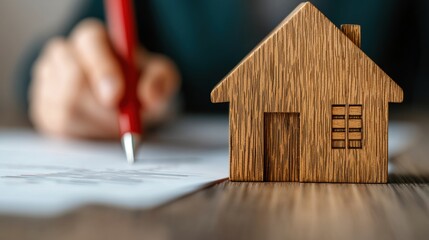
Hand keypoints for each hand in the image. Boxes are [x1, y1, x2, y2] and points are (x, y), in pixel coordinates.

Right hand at [29, 19, 179, 138]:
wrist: (123, 105)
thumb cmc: (140, 85)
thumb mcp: (161, 78)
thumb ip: (161, 80)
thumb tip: (149, 95)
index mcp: (93, 38)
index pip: (90, 43)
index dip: (103, 70)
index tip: (116, 96)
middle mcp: (64, 54)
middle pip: (74, 81)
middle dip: (102, 108)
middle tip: (121, 122)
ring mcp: (47, 80)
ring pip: (65, 107)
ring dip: (96, 123)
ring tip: (113, 123)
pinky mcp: (41, 107)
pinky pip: (58, 126)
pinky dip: (83, 133)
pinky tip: (96, 127)